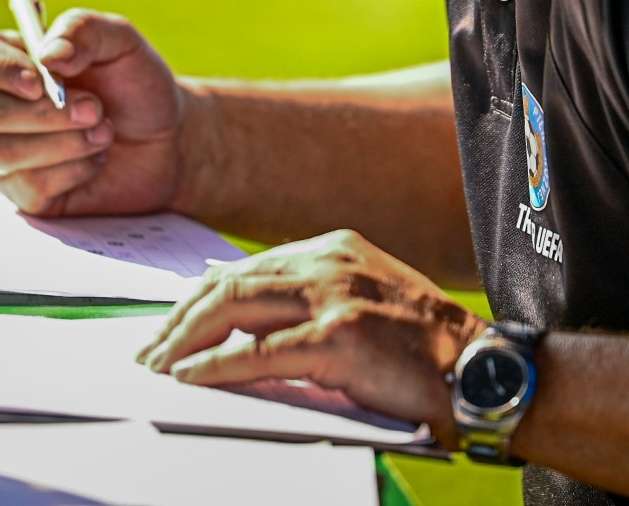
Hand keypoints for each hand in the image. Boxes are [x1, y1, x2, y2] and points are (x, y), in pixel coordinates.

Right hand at [0, 9, 185, 216]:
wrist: (168, 141)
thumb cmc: (137, 85)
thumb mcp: (121, 42)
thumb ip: (83, 30)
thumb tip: (48, 55)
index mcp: (12, 58)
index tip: (38, 80)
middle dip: (48, 113)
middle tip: (96, 110)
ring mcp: (5, 150)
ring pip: (4, 151)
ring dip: (67, 142)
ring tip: (105, 132)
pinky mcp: (25, 191)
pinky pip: (29, 185)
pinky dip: (74, 170)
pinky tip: (96, 160)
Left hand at [136, 229, 487, 441]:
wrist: (480, 368)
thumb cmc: (424, 348)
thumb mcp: (363, 302)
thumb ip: (310, 303)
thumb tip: (243, 331)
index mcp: (333, 248)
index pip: (245, 268)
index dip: (199, 300)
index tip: (170, 328)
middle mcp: (328, 261)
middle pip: (228, 283)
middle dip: (179, 320)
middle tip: (148, 352)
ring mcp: (334, 297)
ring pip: (233, 308)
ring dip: (185, 341)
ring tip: (158, 367)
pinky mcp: (340, 338)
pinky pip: (260, 354)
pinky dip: (216, 368)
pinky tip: (190, 380)